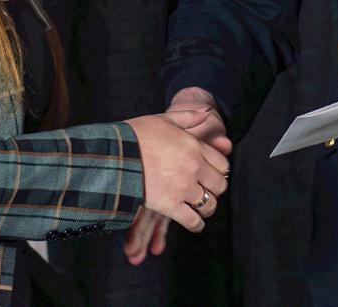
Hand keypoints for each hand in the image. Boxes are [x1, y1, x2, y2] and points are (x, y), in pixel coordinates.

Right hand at [124, 89, 230, 263]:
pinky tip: (195, 223)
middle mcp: (194, 168)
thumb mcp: (164, 119)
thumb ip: (188, 116)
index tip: (213, 174)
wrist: (115, 154)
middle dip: (215, 189)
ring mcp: (183, 188)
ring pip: (209, 204)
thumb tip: (207, 112)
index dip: (220, 171)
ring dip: (207, 207)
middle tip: (208, 191)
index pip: (222, 164)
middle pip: (220, 185)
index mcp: (195, 147)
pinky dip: (196, 225)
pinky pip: (193, 221)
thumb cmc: (137, 135)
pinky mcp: (170, 205)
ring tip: (202, 208)